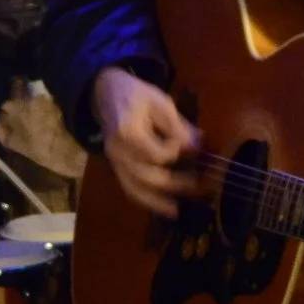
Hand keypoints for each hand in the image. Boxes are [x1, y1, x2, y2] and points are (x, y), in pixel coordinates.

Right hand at [93, 67, 200, 217]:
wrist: (106, 92)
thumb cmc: (136, 94)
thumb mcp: (160, 101)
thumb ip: (178, 126)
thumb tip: (198, 146)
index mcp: (127, 131)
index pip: (156, 154)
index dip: (176, 153)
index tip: (191, 145)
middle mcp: (117, 151)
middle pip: (146, 175)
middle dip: (173, 183)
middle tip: (196, 183)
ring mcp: (114, 161)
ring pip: (134, 188)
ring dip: (156, 201)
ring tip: (176, 211)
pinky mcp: (116, 167)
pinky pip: (129, 188)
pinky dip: (146, 200)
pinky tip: (163, 208)